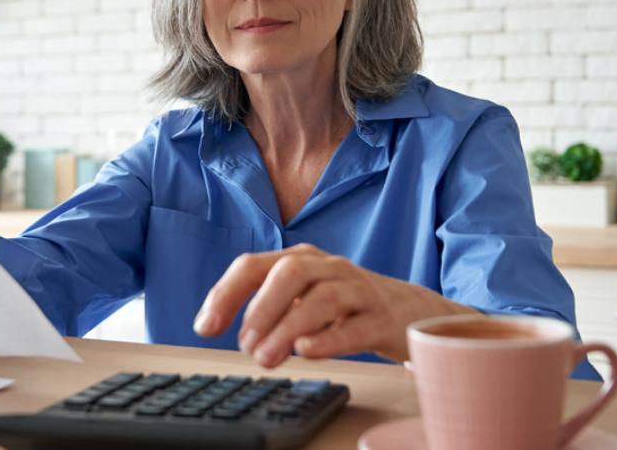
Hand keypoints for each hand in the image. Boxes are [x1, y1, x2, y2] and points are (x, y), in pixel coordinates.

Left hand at [192, 244, 478, 367]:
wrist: (412, 311)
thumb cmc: (347, 305)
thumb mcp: (303, 298)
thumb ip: (266, 308)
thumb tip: (226, 329)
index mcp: (302, 260)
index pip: (254, 265)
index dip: (225, 294)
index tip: (205, 327)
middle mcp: (329, 267)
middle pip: (290, 272)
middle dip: (261, 307)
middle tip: (244, 345)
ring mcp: (359, 290)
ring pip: (323, 297)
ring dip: (289, 327)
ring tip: (267, 357)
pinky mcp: (383, 318)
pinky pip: (357, 325)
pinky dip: (329, 338)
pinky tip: (307, 350)